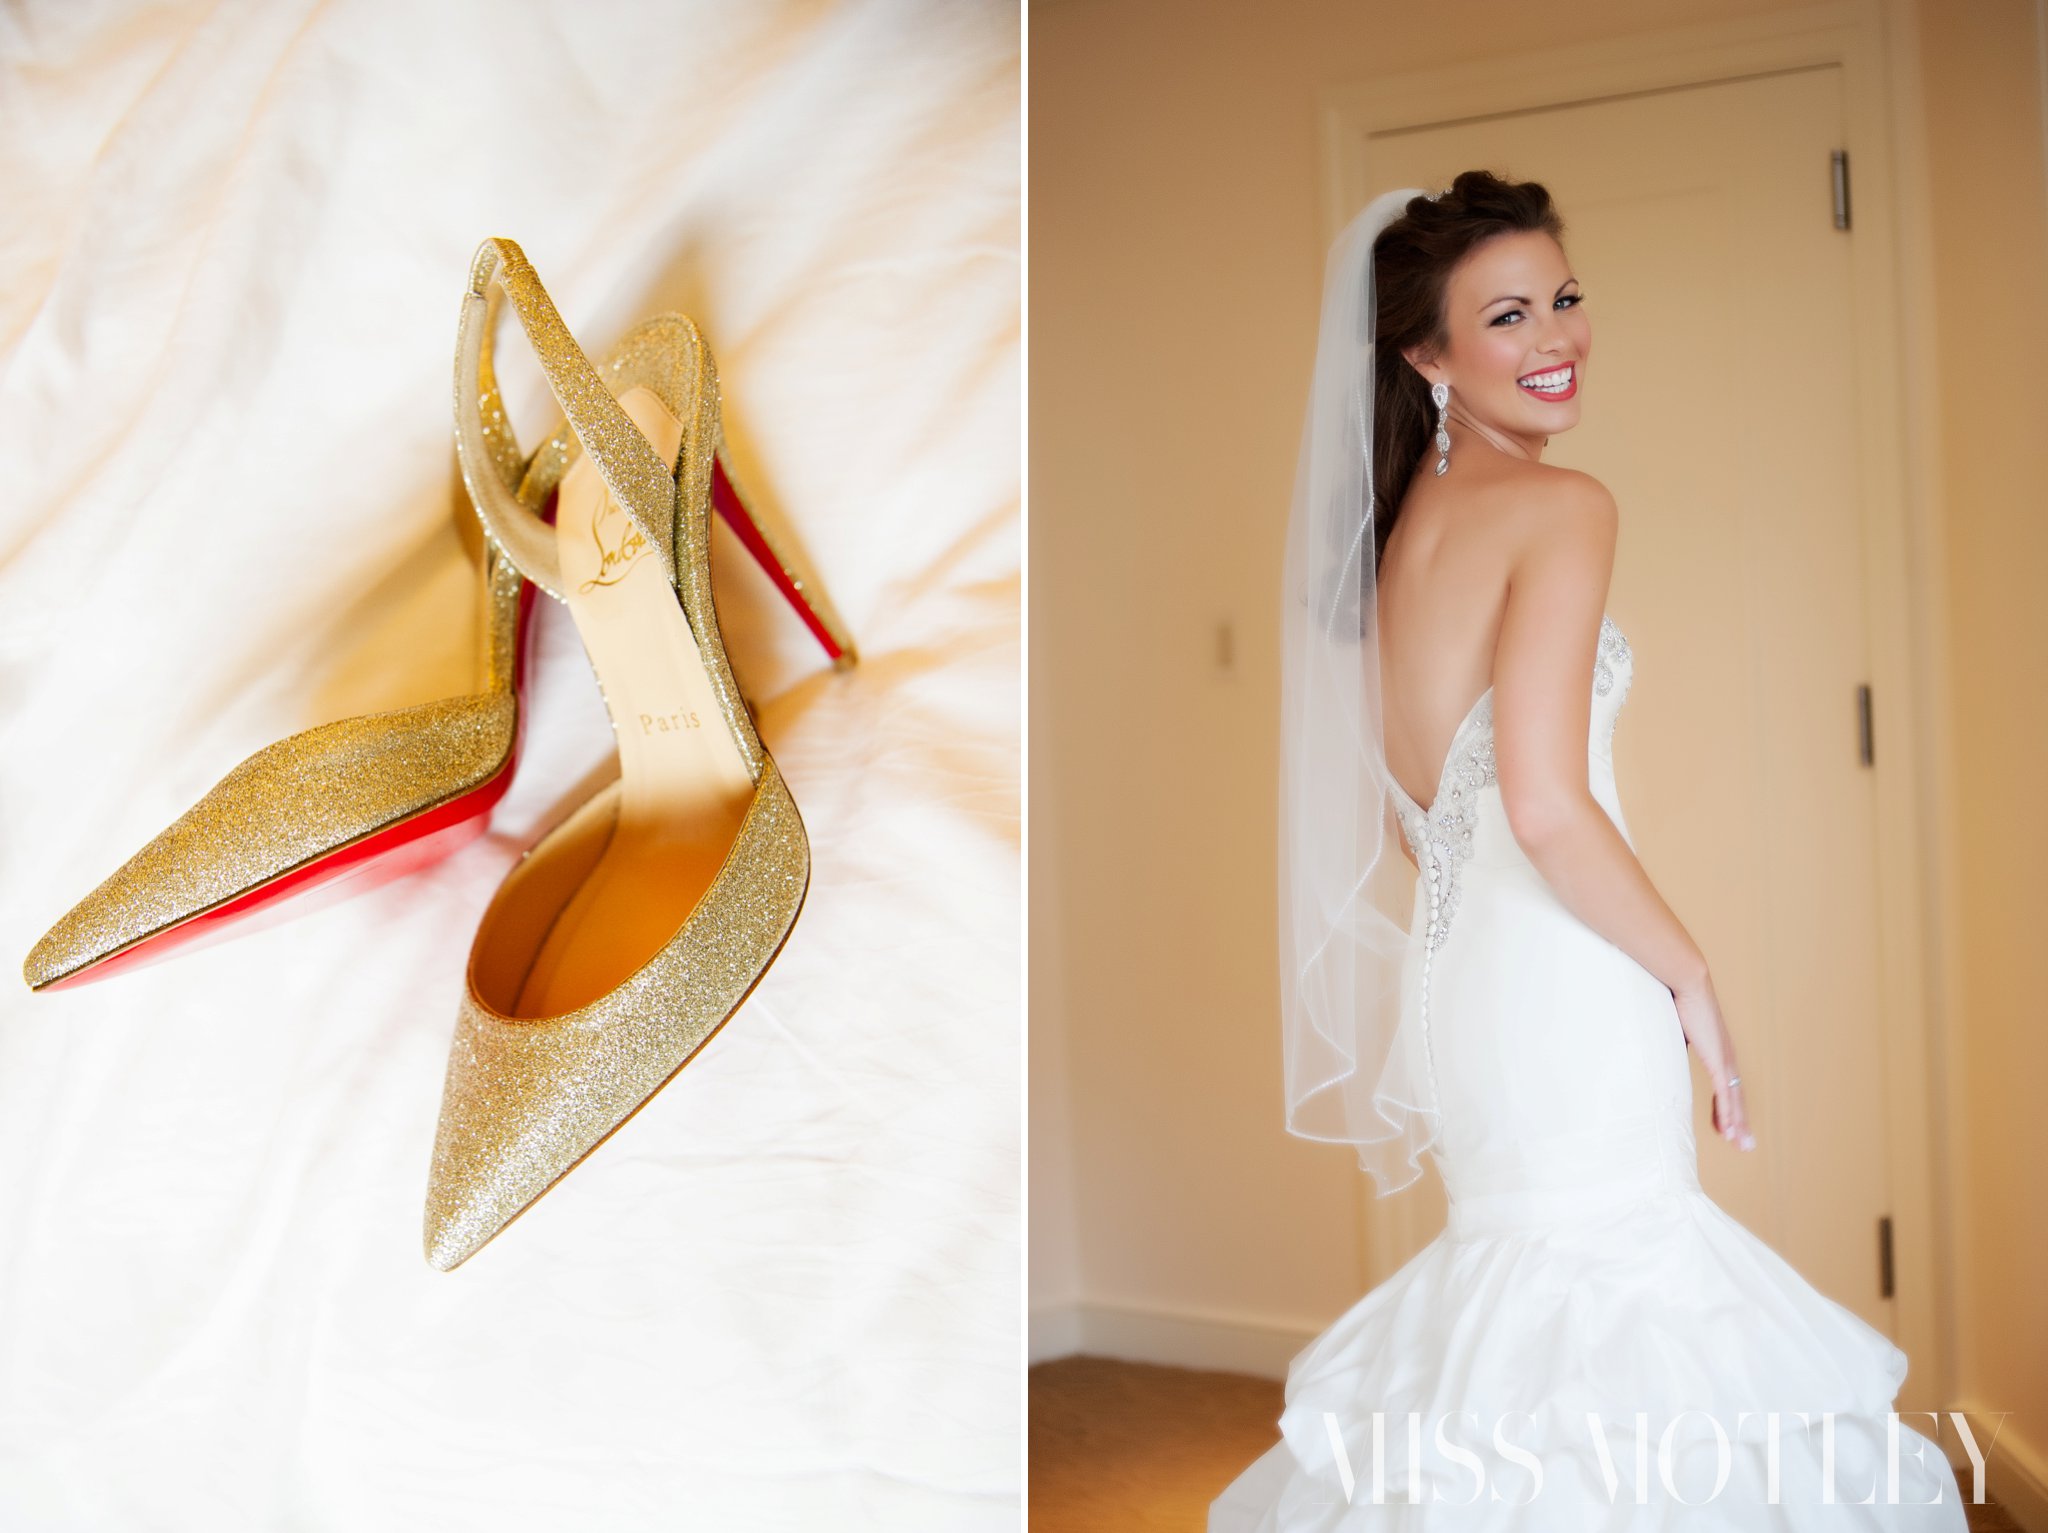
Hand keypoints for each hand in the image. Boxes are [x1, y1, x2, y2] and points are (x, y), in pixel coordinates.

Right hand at [1671, 972, 1754, 1150]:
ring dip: (1738, 1124)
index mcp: (1717, 1048)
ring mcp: (1724, 1059)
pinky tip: (1730, 1130)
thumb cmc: (1676, 996)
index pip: (1726, 1085)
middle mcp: (1726, 1056)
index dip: (1725, 1106)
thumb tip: (1659, 1045)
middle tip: (1743, 1143)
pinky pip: (1725, 1094)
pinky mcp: (1718, 1060)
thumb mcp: (1674, 1027)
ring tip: (1741, 1145)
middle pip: (1736, 1096)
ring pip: (1734, 1100)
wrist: (1686, 980)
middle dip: (1739, 1121)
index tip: (1723, 1123)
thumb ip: (1673, 1041)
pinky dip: (1728, 1114)